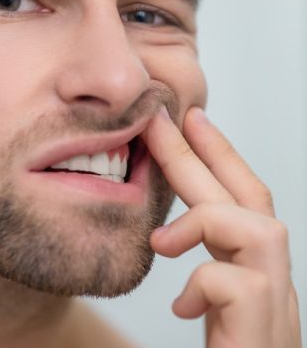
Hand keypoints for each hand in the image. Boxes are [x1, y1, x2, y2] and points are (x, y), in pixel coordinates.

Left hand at [144, 107, 301, 347]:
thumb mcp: (212, 310)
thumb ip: (202, 273)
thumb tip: (166, 239)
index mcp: (252, 270)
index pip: (241, 197)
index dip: (219, 154)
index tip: (191, 117)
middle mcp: (274, 281)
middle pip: (247, 197)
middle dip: (206, 151)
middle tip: (171, 114)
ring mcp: (277, 307)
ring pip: (258, 228)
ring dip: (204, 221)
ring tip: (163, 242)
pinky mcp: (266, 331)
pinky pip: (233, 284)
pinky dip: (200, 283)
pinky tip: (183, 308)